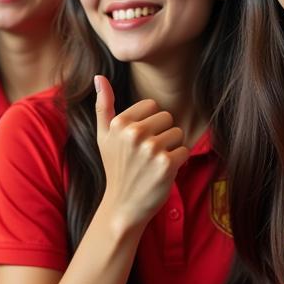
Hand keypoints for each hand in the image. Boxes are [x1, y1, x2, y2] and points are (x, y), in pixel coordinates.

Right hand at [94, 76, 189, 234]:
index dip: (149, 123)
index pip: (152, 105)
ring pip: (178, 133)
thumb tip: (99, 77)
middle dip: (162, 134)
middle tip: (148, 154)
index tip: (138, 141)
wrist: (123, 206)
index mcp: (119, 123)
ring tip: (155, 163)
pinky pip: (185, 150)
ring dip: (171, 148)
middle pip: (167, 117)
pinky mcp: (167, 164)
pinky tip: (163, 172)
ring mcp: (151, 149)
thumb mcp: (103, 136)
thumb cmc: (115, 168)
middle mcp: (134, 133)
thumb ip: (103, 105)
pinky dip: (178, 162)